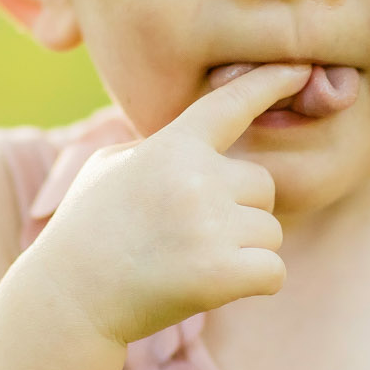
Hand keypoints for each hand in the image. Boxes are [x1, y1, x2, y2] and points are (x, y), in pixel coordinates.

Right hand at [24, 62, 312, 345]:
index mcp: (171, 146)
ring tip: (190, 262)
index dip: (269, 83)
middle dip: (239, 210)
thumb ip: (157, 149)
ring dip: (244, 249)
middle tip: (190, 235)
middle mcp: (196, 178)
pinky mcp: (222, 273)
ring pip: (271, 231)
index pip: (230, 104)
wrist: (68, 300)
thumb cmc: (85, 232)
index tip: (301, 69)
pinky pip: (274, 271)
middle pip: (262, 185)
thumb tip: (197, 139)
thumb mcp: (108, 169)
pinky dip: (255, 282)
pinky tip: (213, 286)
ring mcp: (210, 225)